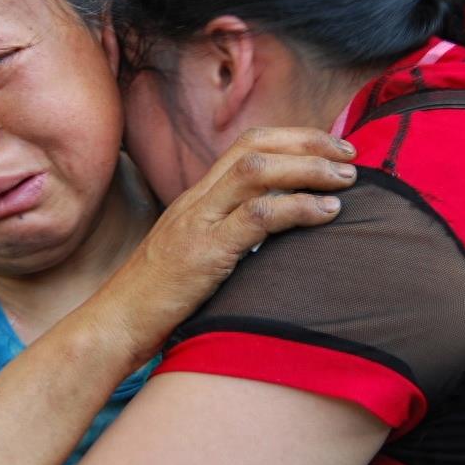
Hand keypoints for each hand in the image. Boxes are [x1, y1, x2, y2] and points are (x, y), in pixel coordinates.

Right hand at [95, 127, 355, 365]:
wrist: (114, 326)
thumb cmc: (157, 303)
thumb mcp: (193, 258)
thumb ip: (226, 238)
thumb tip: (275, 235)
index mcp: (195, 200)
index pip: (245, 146)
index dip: (292, 138)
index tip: (330, 150)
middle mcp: (195, 201)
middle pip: (255, 146)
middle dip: (308, 143)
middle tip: (350, 155)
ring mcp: (197, 224)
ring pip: (257, 171)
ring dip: (309, 169)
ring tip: (346, 181)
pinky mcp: (204, 253)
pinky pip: (258, 216)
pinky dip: (299, 208)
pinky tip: (328, 212)